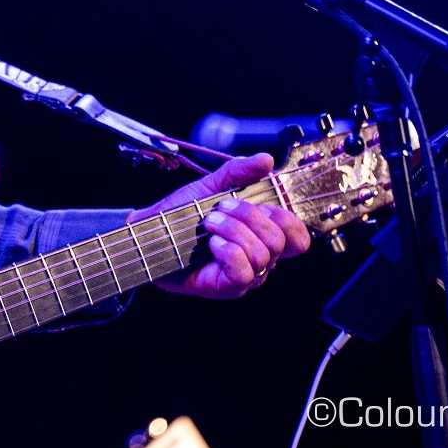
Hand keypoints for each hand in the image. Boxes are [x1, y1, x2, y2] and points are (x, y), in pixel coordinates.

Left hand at [131, 153, 309, 298]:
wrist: (150, 231)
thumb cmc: (182, 213)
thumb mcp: (212, 185)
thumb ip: (239, 171)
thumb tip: (266, 160)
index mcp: (262, 233)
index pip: (298, 235)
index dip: (286, 218)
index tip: (259, 201)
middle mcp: (260, 257)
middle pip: (280, 241)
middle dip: (249, 216)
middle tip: (220, 208)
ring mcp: (246, 275)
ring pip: (262, 255)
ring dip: (233, 230)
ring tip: (208, 223)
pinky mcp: (227, 287)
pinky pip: (244, 272)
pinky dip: (228, 251)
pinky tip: (211, 242)